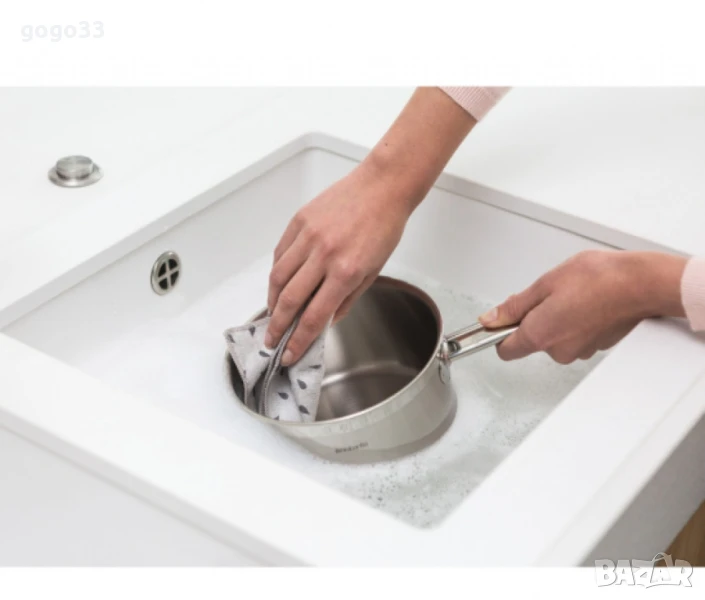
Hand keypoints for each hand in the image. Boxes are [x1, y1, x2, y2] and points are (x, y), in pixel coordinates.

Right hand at [264, 87, 477, 365]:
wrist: (383, 187)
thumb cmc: (384, 226)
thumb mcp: (373, 271)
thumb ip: (347, 298)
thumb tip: (326, 319)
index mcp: (346, 271)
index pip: (314, 316)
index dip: (299, 340)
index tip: (290, 353)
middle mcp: (324, 255)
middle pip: (289, 300)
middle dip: (277, 326)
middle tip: (271, 340)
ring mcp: (308, 236)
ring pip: (277, 277)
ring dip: (272, 301)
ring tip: (272, 315)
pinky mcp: (299, 221)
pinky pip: (280, 253)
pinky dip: (276, 273)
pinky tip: (278, 284)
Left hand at [478, 249, 687, 363]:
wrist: (640, 284)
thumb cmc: (597, 279)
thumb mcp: (544, 284)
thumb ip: (514, 306)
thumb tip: (491, 319)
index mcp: (539, 335)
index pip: (505, 350)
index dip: (499, 334)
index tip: (499, 322)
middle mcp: (558, 350)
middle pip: (532, 340)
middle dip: (534, 319)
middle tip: (548, 294)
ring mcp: (580, 351)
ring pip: (555, 337)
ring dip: (556, 318)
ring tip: (572, 295)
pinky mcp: (596, 346)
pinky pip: (575, 335)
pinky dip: (575, 321)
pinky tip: (586, 302)